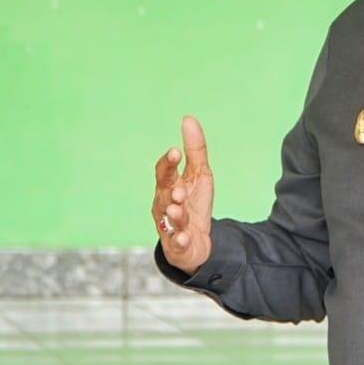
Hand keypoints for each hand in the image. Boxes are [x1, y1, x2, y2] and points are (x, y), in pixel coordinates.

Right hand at [152, 116, 214, 274]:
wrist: (195, 242)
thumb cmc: (193, 204)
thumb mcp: (200, 175)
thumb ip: (195, 150)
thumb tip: (188, 118)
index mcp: (168, 187)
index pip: (163, 173)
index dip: (168, 163)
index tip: (175, 151)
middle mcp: (164, 206)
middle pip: (164, 197)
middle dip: (170, 192)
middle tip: (178, 189)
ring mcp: (169, 226)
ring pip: (169, 220)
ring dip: (174, 215)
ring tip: (179, 210)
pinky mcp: (177, 245)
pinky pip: (177, 243)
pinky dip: (180, 240)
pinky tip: (185, 237)